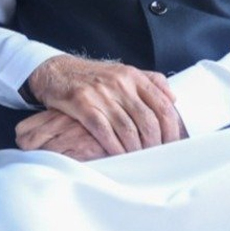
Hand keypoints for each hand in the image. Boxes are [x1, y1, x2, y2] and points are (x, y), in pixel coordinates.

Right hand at [24, 55, 183, 155]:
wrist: (56, 71)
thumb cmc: (93, 76)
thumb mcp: (123, 72)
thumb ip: (150, 82)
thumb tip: (173, 99)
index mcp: (134, 76)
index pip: (163, 106)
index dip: (171, 129)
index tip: (172, 144)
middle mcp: (120, 83)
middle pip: (148, 120)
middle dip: (155, 144)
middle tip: (156, 157)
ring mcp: (101, 94)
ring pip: (128, 129)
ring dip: (135, 149)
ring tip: (138, 160)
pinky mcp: (82, 104)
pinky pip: (104, 131)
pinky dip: (114, 148)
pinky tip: (118, 156)